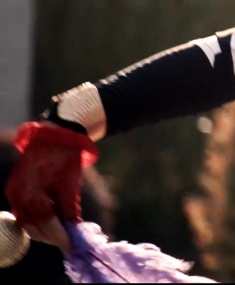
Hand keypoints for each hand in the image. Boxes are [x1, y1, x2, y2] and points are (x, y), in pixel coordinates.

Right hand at [4, 121, 98, 252]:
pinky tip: (51, 221)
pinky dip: (37, 220)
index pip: (45, 223)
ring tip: (61, 232)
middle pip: (33, 227)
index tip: (72, 246)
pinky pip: (24, 213)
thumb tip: (72, 232)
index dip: (59, 236)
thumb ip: (69, 211)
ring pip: (26, 223)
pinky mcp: (14, 191)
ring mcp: (13, 193)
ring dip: (43, 230)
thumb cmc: (64, 159)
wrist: (52, 137)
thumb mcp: (70, 186)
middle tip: (68, 241)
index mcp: (31, 193)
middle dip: (51, 236)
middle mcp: (18, 195)